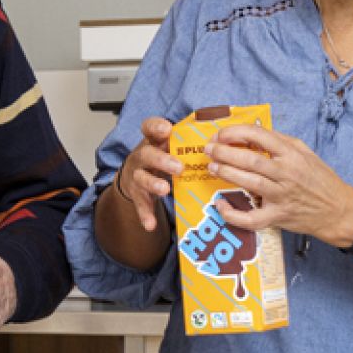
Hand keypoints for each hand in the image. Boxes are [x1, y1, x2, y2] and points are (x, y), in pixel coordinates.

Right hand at [111, 116, 179, 232]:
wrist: (133, 176)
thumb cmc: (160, 158)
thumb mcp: (168, 146)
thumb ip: (186, 142)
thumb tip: (220, 141)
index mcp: (152, 141)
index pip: (149, 127)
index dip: (156, 127)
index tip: (167, 129)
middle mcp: (141, 157)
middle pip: (147, 154)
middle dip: (162, 160)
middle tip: (179, 167)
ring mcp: (137, 175)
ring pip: (142, 178)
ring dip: (153, 184)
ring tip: (165, 190)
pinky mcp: (136, 194)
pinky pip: (140, 204)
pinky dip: (145, 215)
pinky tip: (151, 225)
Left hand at [204, 124, 352, 248]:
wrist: (338, 210)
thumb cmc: (320, 180)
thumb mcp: (305, 153)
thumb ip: (280, 143)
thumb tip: (252, 135)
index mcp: (292, 154)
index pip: (259, 135)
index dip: (236, 132)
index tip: (222, 134)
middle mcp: (286, 173)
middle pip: (249, 159)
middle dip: (224, 151)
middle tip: (209, 149)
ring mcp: (281, 196)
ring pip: (248, 182)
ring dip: (226, 172)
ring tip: (213, 166)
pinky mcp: (277, 217)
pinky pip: (251, 219)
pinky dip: (233, 214)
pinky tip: (221, 205)